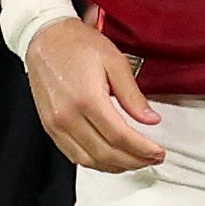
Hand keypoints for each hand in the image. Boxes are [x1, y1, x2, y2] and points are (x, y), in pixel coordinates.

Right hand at [27, 17, 165, 171]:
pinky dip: (95, 162)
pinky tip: (111, 159)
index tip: (159, 152)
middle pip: (106, 153)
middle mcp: (68, 116)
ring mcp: (55, 124)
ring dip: (116, 166)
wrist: (45, 38)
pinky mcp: (49, 127)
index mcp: (87, 99)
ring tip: (136, 160)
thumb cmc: (79, 45)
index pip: (120, 137)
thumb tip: (151, 120)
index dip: (143, 150)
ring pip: (89, 160)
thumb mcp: (115, 62)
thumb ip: (133, 95)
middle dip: (134, 161)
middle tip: (153, 159)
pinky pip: (73, 155)